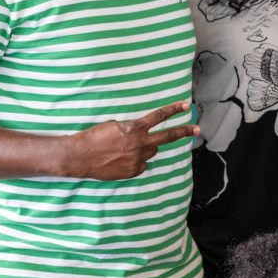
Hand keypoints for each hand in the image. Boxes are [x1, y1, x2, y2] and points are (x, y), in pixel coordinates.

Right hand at [66, 101, 198, 179]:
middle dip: (184, 131)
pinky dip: (136, 161)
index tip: (185, 106)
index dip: (173, 110)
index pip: (159, 116)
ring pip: (152, 151)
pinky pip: (142, 164)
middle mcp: (140, 143)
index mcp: (135, 128)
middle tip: (197, 129)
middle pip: (168, 136)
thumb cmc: (93, 137)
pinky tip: (121, 159)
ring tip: (128, 148)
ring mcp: (138, 158)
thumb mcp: (114, 126)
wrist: (80, 156)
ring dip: (146, 148)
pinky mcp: (134, 171)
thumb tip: (140, 133)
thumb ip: (131, 129)